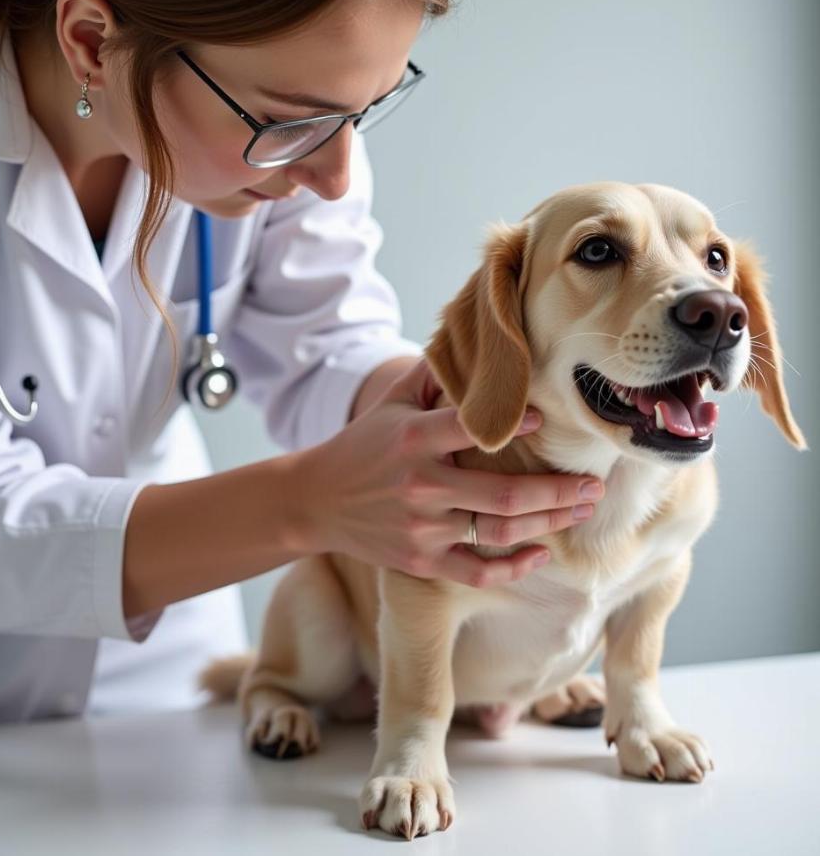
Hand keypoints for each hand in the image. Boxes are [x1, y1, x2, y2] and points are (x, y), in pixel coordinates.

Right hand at [296, 358, 604, 586]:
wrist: (315, 500)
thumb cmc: (362, 445)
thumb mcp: (390, 402)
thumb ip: (431, 374)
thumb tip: (473, 339)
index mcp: (415, 440)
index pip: (474, 428)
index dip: (515, 423)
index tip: (547, 418)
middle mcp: (422, 486)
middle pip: (506, 495)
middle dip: (560, 490)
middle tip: (595, 484)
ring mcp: (423, 529)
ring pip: (500, 532)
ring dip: (549, 523)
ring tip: (582, 509)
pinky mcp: (421, 561)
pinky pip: (476, 572)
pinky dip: (512, 568)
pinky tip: (540, 554)